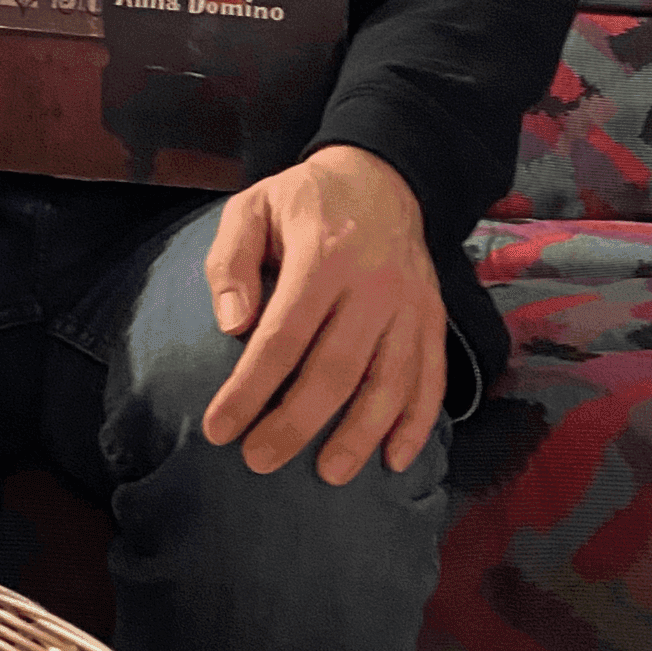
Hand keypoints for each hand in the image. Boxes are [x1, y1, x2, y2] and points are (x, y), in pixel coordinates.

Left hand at [200, 144, 444, 483]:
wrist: (380, 176)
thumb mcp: (252, 207)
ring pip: (388, 383)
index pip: (283, 336)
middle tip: (258, 461)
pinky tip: (393, 460)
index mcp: (323, 253)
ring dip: (358, 437)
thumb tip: (231, 327)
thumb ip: (231, 262)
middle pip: (335, 370)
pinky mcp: (432, 318)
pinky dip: (416, 424)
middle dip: (294, 425)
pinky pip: (430, 379)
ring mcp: (409, 303)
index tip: (219, 430)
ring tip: (326, 475)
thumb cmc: (304, 201)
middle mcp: (373, 282)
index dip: (250, 389)